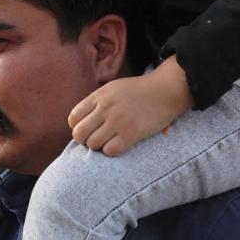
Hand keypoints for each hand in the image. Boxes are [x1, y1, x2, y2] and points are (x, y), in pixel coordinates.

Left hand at [67, 60, 192, 156]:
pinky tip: (119, 144)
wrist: (165, 90)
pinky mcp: (131, 133)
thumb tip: (79, 122)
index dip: (77, 127)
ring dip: (99, 146)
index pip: (74, 118)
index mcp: (99, 96)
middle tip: (97, 138)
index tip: (88, 129)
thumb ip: (96, 103)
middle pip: (79, 134)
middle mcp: (105, 108)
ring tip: (109, 141)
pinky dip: (112, 150)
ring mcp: (118, 121)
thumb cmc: (138, 91)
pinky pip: (110, 150)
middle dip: (85, 140)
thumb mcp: (112, 89)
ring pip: (93, 144)